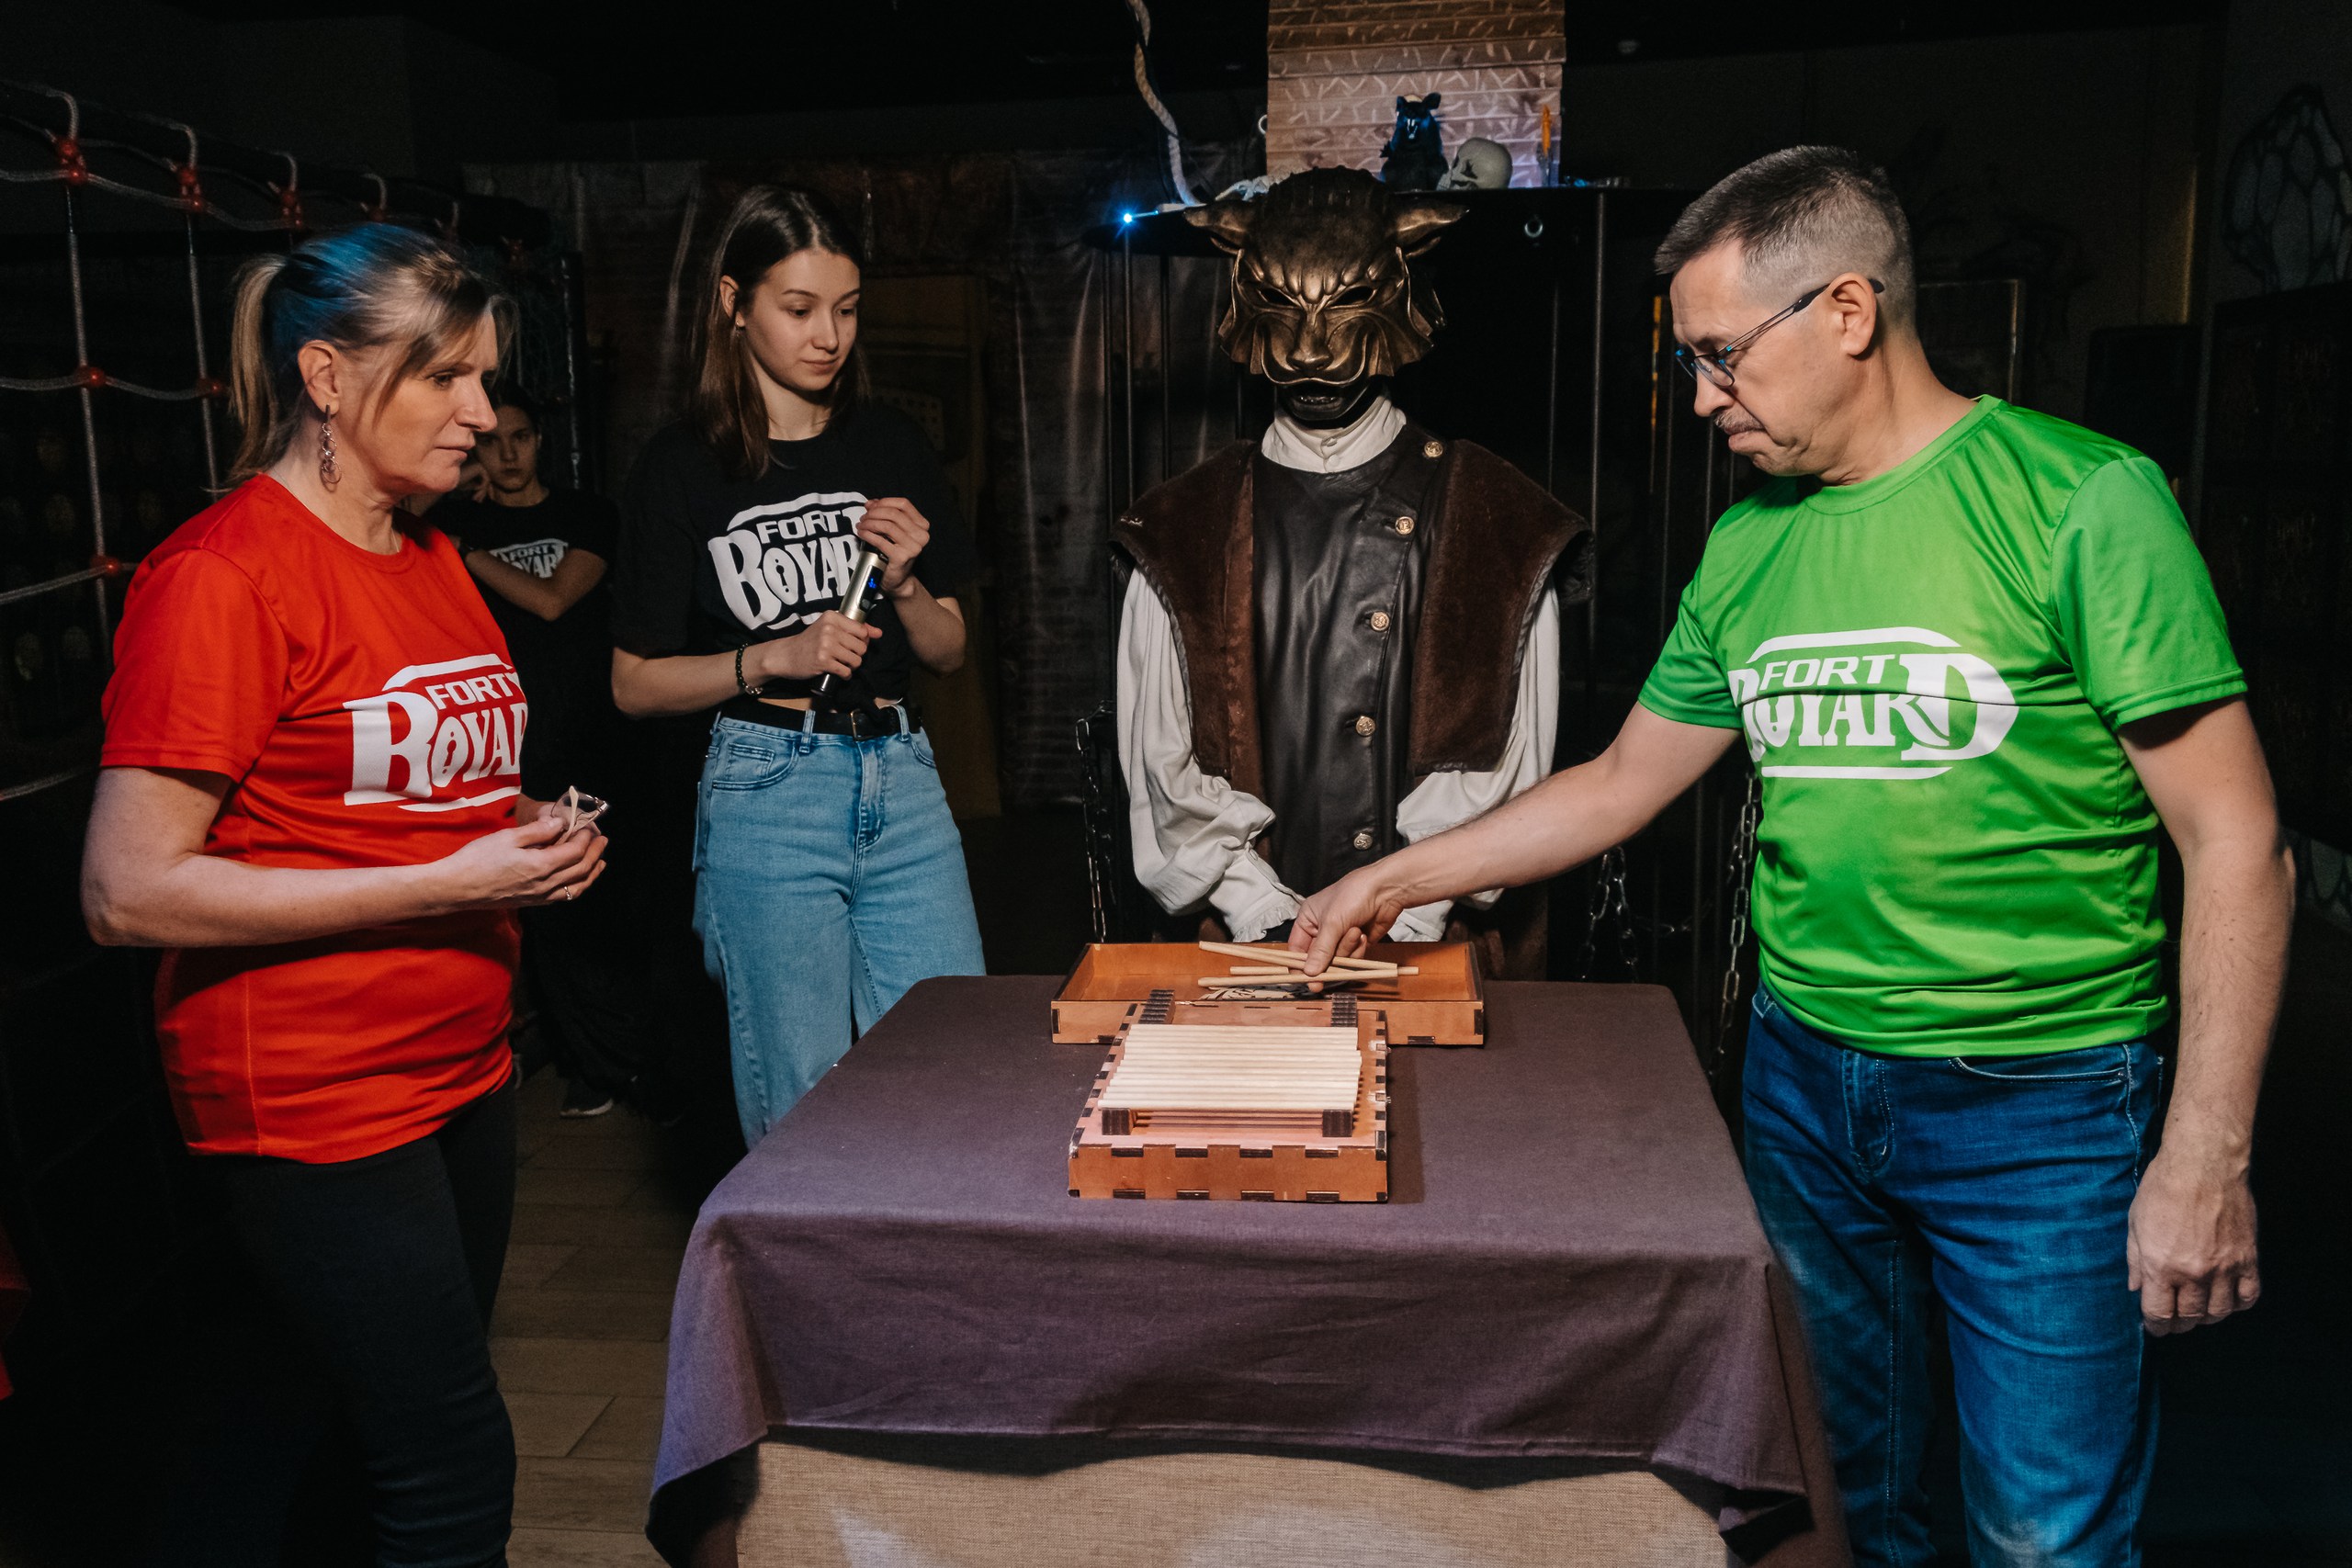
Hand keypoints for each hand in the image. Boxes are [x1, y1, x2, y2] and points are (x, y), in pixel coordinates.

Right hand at [435, 810, 606, 909]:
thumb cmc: (478, 859)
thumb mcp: (509, 837)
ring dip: (592, 874)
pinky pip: (563, 897)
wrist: (457, 887)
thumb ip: (538, 831)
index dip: (586, 837)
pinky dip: (577, 887)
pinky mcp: (531, 903)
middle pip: (581, 870)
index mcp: (541, 866)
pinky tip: (576, 880)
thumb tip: (560, 823)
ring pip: (576, 888)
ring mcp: (539, 897)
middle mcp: (545, 885)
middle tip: (602, 840)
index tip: (589, 826)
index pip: (576, 851)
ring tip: (600, 862)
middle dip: (595, 853)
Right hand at [755, 613, 881, 682]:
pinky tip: (838, 672)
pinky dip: (845, 675)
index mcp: (832, 617)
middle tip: (845, 656)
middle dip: (856, 655)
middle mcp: (829, 629)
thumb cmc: (810, 642)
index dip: (862, 641)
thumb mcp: (829, 628)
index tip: (853, 644)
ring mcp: (826, 645)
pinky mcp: (823, 661)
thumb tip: (879, 633)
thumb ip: (854, 628)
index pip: (862, 630)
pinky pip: (846, 671)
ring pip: (856, 660)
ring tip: (841, 663)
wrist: (786, 655)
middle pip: (861, 647)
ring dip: (851, 666)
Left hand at [856, 498, 930, 595]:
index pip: (903, 504)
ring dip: (869, 523)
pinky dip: (867, 534)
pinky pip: (880, 540)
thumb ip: (886, 515)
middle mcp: (921, 535)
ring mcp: (913, 547)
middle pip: (893, 514)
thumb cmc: (895, 553)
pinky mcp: (902, 557)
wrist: (898, 579)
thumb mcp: (894, 531)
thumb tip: (871, 503)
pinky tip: (861, 534)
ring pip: (886, 525)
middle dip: (874, 513)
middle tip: (863, 518)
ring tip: (861, 525)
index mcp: (922, 525)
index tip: (871, 506)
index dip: (884, 501)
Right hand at [1287, 865, 1402, 973]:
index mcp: (1308, 919)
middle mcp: (1322, 930)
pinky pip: (1352, 958)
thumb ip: (1320, 950)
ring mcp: (1339, 937)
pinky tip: (1362, 935)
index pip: (1296, 948)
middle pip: (1317, 958)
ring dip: (1346, 950)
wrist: (1386, 891)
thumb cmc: (1353, 896)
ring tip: (1355, 932)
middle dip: (1327, 960)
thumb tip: (1309, 973)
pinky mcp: (1356, 944)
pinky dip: (1357, 949)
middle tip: (1328, 976)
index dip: (1299, 965)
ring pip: (1336, 960)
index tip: (1304, 980)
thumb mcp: (1332, 923)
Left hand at [2127, 1141, 2260, 1334]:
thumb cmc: (2162, 1189)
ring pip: (2219, 1312)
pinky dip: (2237, 1304)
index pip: (2159, 1313)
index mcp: (2159, 1266)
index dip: (2156, 1326)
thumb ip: (2134, 1261)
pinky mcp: (2248, 1259)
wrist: (2203, 1166)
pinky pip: (2248, 1297)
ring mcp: (2223, 1268)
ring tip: (2199, 1311)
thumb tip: (2136, 1289)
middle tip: (2176, 1321)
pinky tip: (2227, 1299)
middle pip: (2189, 1317)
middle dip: (2180, 1324)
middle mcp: (2192, 1273)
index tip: (2155, 1328)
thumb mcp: (2135, 1224)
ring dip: (2207, 1317)